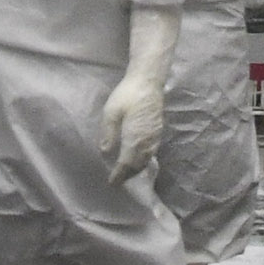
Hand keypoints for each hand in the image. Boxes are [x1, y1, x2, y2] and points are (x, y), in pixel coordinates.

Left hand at [99, 65, 167, 179]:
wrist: (148, 81)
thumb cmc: (127, 95)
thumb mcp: (112, 112)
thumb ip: (108, 133)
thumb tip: (105, 152)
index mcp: (135, 138)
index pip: (126, 163)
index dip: (119, 175)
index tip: (112, 183)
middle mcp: (147, 141)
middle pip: (138, 165)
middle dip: (128, 175)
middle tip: (118, 182)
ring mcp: (155, 137)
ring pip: (146, 160)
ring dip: (137, 170)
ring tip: (127, 174)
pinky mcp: (158, 132)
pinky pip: (152, 153)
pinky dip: (144, 161)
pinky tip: (139, 160)